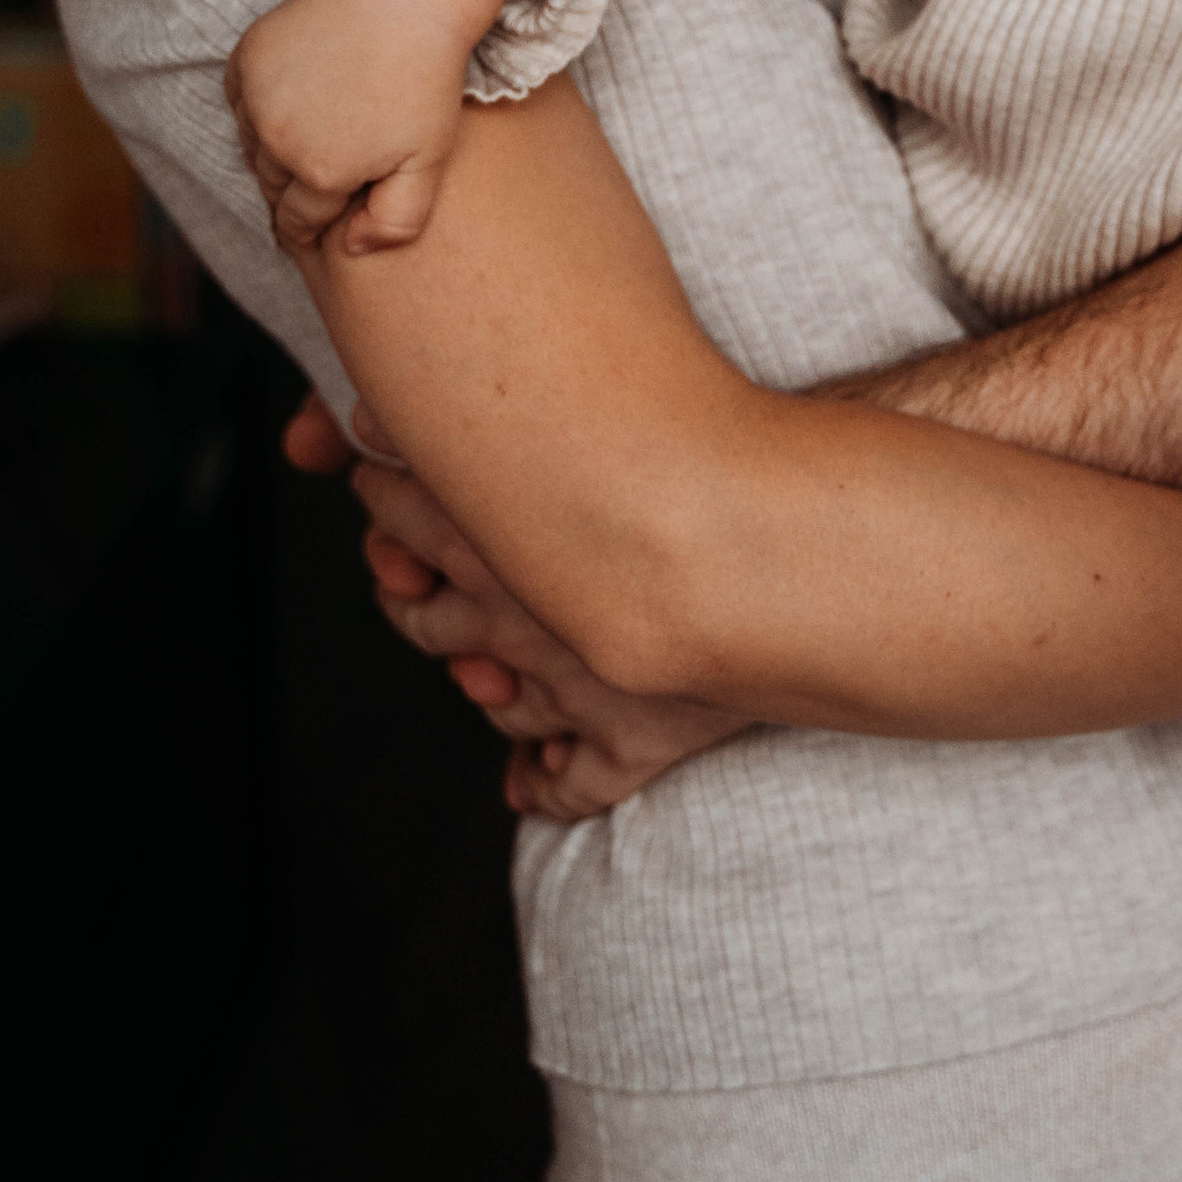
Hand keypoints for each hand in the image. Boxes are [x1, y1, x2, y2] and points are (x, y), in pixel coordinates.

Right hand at [228, 0, 520, 255]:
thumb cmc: (426, 77)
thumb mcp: (429, 158)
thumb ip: (396, 219)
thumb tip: (351, 249)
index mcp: (320, 173)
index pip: (298, 222)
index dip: (310, 229)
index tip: (319, 228)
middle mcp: (276, 140)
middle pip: (273, 186)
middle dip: (293, 192)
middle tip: (319, 182)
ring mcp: (256, 96)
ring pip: (252, 147)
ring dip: (275, 151)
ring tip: (312, 140)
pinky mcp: (246, 57)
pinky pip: (241, 103)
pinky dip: (259, 109)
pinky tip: (294, 100)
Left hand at [280, 390, 750, 818]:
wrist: (827, 529)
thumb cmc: (727, 446)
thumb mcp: (595, 398)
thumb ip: (481, 397)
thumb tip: (354, 409)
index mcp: (505, 527)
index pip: (398, 510)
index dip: (380, 487)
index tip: (379, 469)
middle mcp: (526, 615)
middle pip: (424, 617)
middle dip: (409, 590)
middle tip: (411, 566)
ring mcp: (578, 685)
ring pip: (491, 699)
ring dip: (479, 680)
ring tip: (483, 659)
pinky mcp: (638, 739)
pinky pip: (571, 784)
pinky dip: (545, 783)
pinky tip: (534, 773)